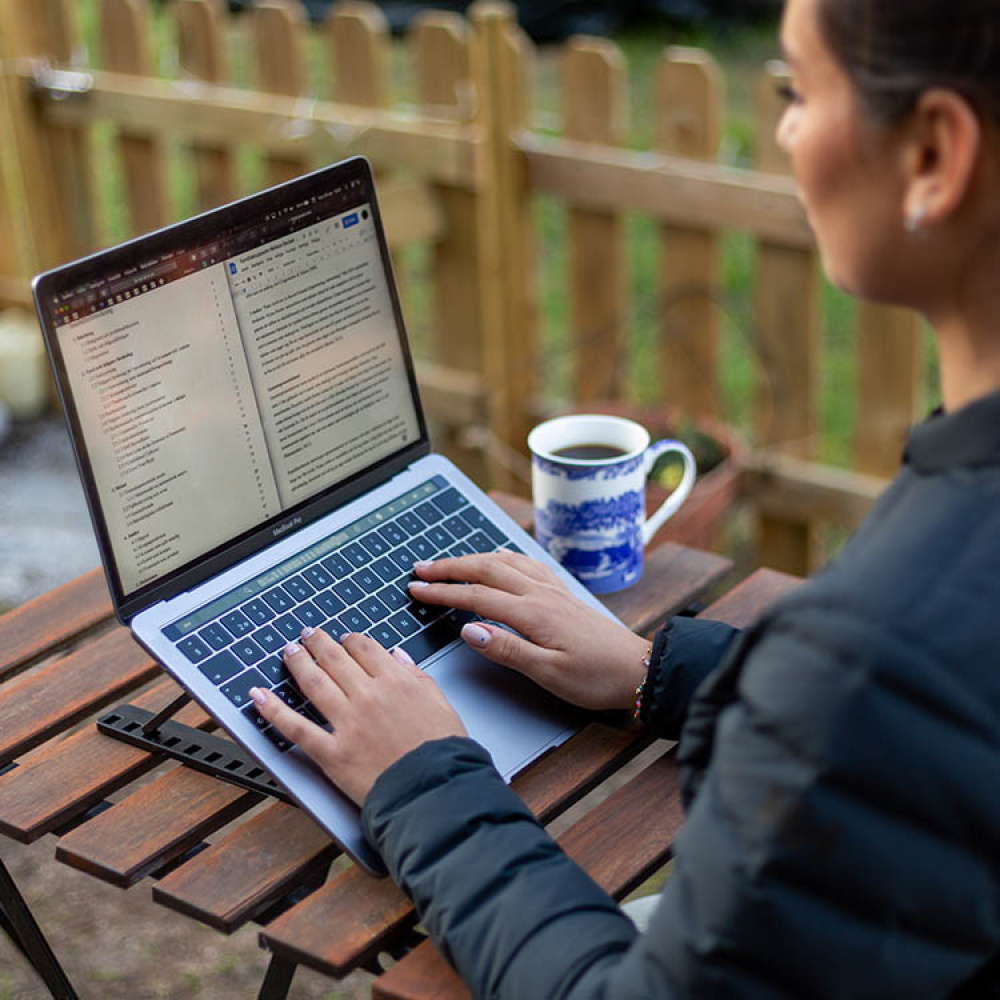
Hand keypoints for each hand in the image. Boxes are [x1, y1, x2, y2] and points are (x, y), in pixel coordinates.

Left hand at [250, 629, 466, 805]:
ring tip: (288, 651)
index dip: (350, 640)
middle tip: (307, 635)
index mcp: (397, 682)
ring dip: (297, 663)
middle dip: (318, 643)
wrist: (436, 793)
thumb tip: (399, 656)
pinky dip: (272, 709)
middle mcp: (369, 696)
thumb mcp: (442, 705)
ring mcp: (347, 723)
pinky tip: (258, 696)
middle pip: (335, 659)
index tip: (343, 639)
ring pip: (314, 683)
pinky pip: (295, 727)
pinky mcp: (331, 753)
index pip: (366, 648)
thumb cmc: (445, 754)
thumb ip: (418, 677)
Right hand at [408, 551, 650, 711]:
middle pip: (486, 569)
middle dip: (450, 567)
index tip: (416, 589)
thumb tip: (468, 630)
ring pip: (505, 562)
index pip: (476, 596)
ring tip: (450, 561)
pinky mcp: (563, 594)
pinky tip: (500, 558)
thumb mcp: (548, 673)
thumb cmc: (596, 677)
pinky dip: (504, 556)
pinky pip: (527, 564)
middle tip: (420, 568)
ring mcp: (553, 590)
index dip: (442, 592)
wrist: (638, 670)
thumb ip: (506, 649)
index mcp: (533, 613)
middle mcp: (541, 594)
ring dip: (473, 558)